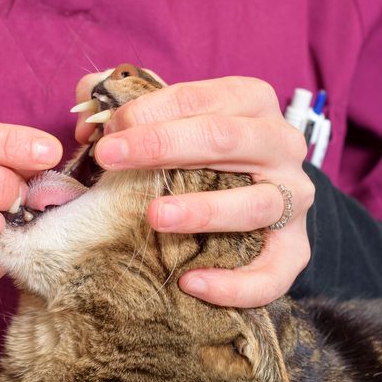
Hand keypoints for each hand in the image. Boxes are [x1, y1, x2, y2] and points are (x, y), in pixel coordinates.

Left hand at [73, 74, 313, 307]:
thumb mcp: (166, 120)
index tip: (106, 132)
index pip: (200, 98)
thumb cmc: (197, 153)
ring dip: (204, 210)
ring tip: (155, 217)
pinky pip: (275, 272)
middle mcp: (281, 144)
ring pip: (256, 203)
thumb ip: (123, 108)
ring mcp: (294, 197)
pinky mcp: (296, 248)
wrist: (253, 198)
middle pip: (226, 138)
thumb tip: (86, 118)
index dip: (149, 111)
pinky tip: (192, 282)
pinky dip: (236, 283)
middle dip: (162, 145)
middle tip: (109, 157)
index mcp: (250, 102)